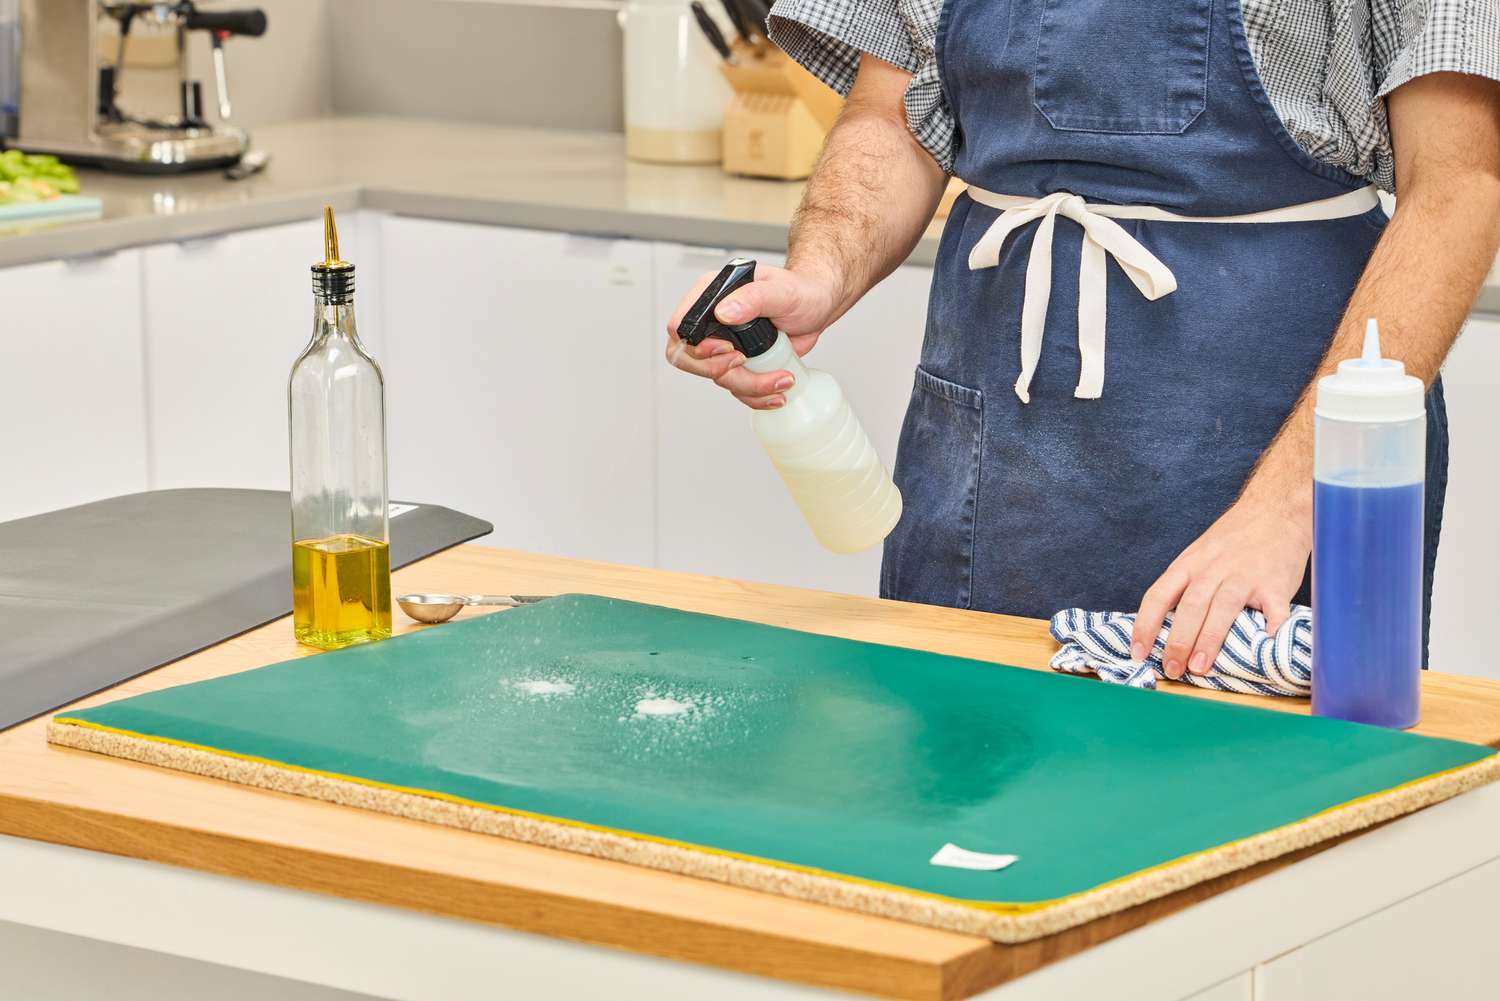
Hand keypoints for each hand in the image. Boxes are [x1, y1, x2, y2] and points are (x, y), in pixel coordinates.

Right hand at [664, 263, 838, 409]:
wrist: (818, 306)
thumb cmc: (801, 290)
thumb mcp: (781, 291)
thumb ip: (753, 298)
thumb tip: (724, 312)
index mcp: (712, 296)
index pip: (680, 326)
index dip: (696, 347)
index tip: (728, 349)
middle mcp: (713, 321)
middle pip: (692, 360)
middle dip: (723, 372)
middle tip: (749, 364)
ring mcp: (724, 344)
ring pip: (718, 378)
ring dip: (748, 386)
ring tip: (780, 380)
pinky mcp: (740, 363)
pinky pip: (736, 388)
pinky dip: (757, 396)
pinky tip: (777, 391)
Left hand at [1131, 492, 1311, 679]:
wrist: (1275, 511)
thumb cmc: (1232, 540)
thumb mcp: (1197, 554)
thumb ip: (1184, 585)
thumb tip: (1164, 627)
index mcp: (1188, 564)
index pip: (1158, 596)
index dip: (1145, 626)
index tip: (1138, 653)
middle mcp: (1213, 569)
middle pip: (1189, 607)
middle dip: (1177, 641)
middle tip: (1171, 669)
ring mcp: (1245, 576)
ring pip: (1221, 609)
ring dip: (1209, 640)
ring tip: (1199, 668)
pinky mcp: (1274, 583)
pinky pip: (1272, 610)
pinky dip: (1269, 630)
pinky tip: (1263, 648)